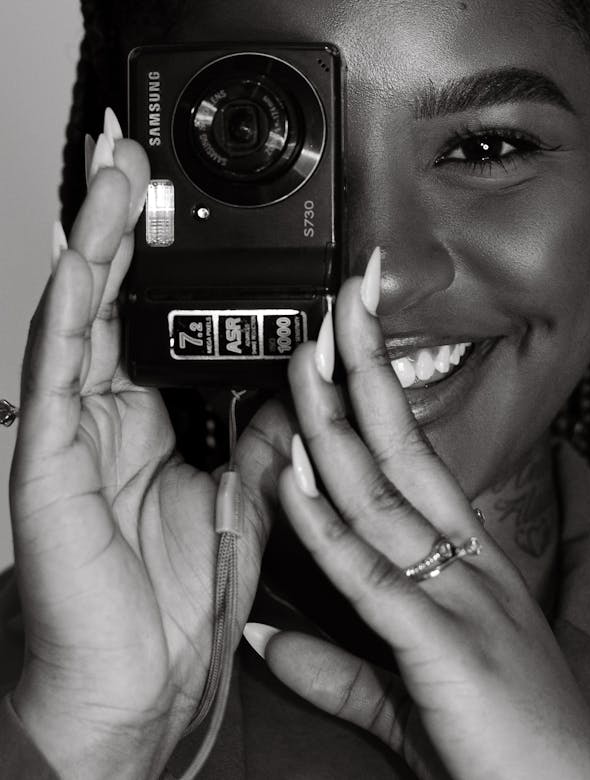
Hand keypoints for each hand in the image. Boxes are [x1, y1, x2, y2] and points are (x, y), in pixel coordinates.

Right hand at [10, 128, 292, 779]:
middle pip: (104, 293)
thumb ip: (264, 430)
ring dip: (93, 236)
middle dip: (112, 217)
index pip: (142, 310)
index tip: (166, 191)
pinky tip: (79, 251)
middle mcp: (99, 411)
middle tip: (125, 145)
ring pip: (76, 310)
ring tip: (109, 168)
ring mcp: (67, 429)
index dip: (148, 249)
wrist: (144, 684)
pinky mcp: (47, 457)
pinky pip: (56, 366)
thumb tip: (302, 374)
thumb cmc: (175, 599)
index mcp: (141, 418)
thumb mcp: (242, 494)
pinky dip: (69, 303)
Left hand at [256, 272, 589, 779]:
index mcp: (463, 560)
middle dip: (364, 366)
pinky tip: (290, 475)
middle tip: (338, 297)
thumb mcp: (412, 695)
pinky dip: (324, 523)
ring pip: (379, 491)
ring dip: (331, 420)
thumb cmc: (508, 750)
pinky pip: (369, 574)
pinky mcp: (442, 645)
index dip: (377, 389)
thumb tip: (266, 640)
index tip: (348, 332)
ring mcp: (457, 595)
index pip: (411, 452)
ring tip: (299, 357)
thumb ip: (336, 664)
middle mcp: (464, 560)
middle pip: (402, 444)